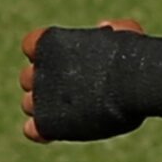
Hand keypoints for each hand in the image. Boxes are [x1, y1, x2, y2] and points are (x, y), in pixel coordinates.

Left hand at [20, 19, 143, 141]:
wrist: (133, 84)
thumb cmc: (131, 56)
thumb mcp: (125, 35)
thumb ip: (114, 30)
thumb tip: (107, 29)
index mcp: (49, 43)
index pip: (31, 44)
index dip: (46, 53)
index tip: (67, 60)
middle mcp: (38, 70)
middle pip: (28, 78)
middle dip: (45, 83)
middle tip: (73, 89)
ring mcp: (40, 99)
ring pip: (29, 104)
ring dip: (45, 108)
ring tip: (74, 110)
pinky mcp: (47, 124)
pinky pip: (32, 130)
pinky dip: (41, 132)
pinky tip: (56, 132)